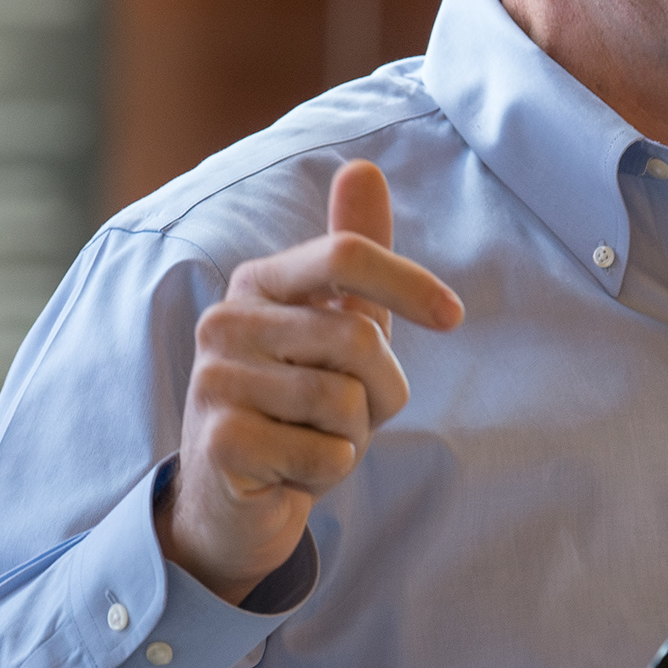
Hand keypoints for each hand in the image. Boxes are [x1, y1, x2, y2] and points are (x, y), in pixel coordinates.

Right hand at [158, 161, 463, 603]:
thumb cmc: (296, 407)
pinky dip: (330, 472)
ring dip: (353, 436)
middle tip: (350, 416)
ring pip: (344, 401)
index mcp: (257, 283)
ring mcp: (213, 381)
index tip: (453, 317)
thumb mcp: (336, 327)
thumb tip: (363, 167)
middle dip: (381, 389)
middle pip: (357, 338)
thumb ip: (352, 256)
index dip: (408, 283)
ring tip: (316, 440)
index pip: (344, 255)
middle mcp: (225, 322)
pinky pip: (325, 454)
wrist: (235, 499)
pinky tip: (293, 472)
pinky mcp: (220, 443)